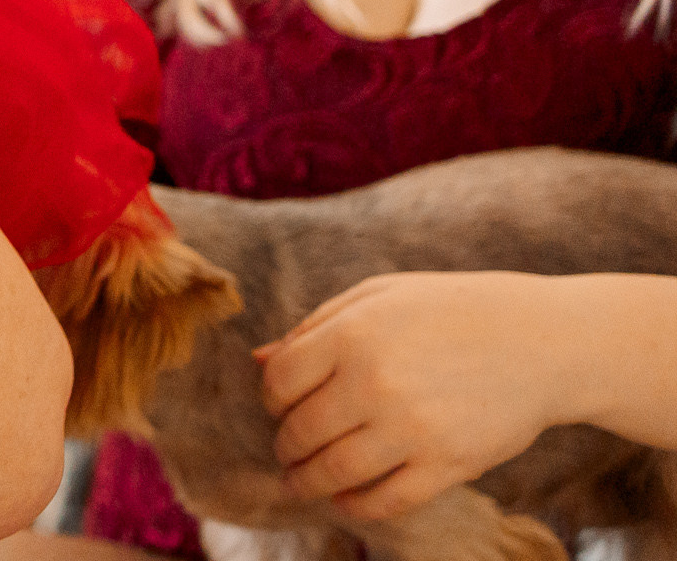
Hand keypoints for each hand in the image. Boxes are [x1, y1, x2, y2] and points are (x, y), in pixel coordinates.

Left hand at [257, 271, 564, 520]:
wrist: (543, 342)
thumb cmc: (453, 311)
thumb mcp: (378, 296)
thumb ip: (315, 327)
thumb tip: (259, 360)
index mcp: (352, 334)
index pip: (280, 382)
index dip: (271, 400)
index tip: (279, 406)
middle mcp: (375, 383)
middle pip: (301, 431)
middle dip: (286, 445)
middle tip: (288, 450)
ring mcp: (412, 428)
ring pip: (334, 471)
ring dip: (307, 482)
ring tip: (301, 482)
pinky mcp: (448, 465)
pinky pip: (386, 500)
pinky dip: (357, 506)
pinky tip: (346, 500)